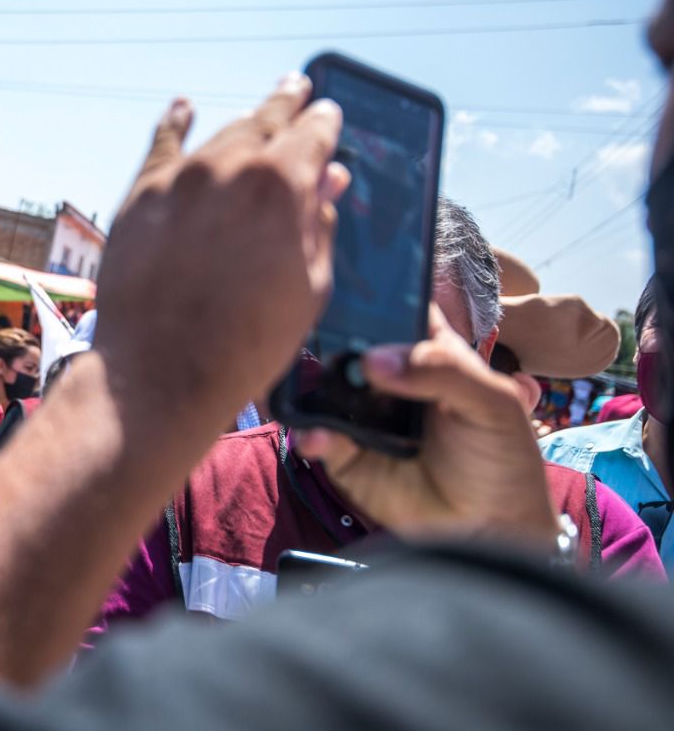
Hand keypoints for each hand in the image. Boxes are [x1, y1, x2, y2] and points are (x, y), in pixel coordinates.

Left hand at [93, 75, 347, 438]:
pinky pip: (161, 144)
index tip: (327, 114)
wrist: (161, 370)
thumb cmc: (245, 342)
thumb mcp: (308, 288)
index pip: (313, 134)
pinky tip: (183, 107)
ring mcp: (181, 177)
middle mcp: (231, 167)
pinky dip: (176, 122)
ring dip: (242, 125)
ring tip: (255, 116)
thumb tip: (329, 182)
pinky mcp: (141, 194)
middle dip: (286, 104)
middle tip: (296, 88)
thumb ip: (319, 225)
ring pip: (220, 136)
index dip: (324, 122)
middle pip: (265, 121)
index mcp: (283, 186)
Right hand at [298, 305, 559, 547]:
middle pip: (349, 342)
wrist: (492, 532)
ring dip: (311, 385)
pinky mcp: (347, 455)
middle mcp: (391, 378)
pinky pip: (318, 437)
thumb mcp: (492, 404)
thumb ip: (442, 370)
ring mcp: (364, 416)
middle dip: (326, 337)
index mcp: (429, 352)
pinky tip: (318, 435)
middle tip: (312, 334)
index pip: (397, 307)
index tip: (342, 279)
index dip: (373, 292)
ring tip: (307, 385)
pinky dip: (311, 433)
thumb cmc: (503, 460)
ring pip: (324, 388)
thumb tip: (373, 359)